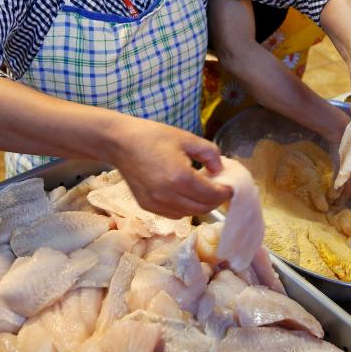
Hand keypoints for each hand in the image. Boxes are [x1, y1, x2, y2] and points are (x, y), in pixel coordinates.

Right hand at [109, 118, 232, 217]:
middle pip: (202, 209)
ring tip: (204, 190)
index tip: (230, 186)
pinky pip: (173, 214)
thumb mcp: (187, 138)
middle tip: (220, 189)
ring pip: (188, 214)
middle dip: (215, 201)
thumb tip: (220, 169)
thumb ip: (210, 153)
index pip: (211, 195)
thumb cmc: (153, 136)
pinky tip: (186, 194)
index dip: (225, 192)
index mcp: (179, 177)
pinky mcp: (146, 206)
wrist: (120, 142)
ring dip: (200, 205)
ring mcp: (155, 203)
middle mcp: (167, 195)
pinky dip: (185, 208)